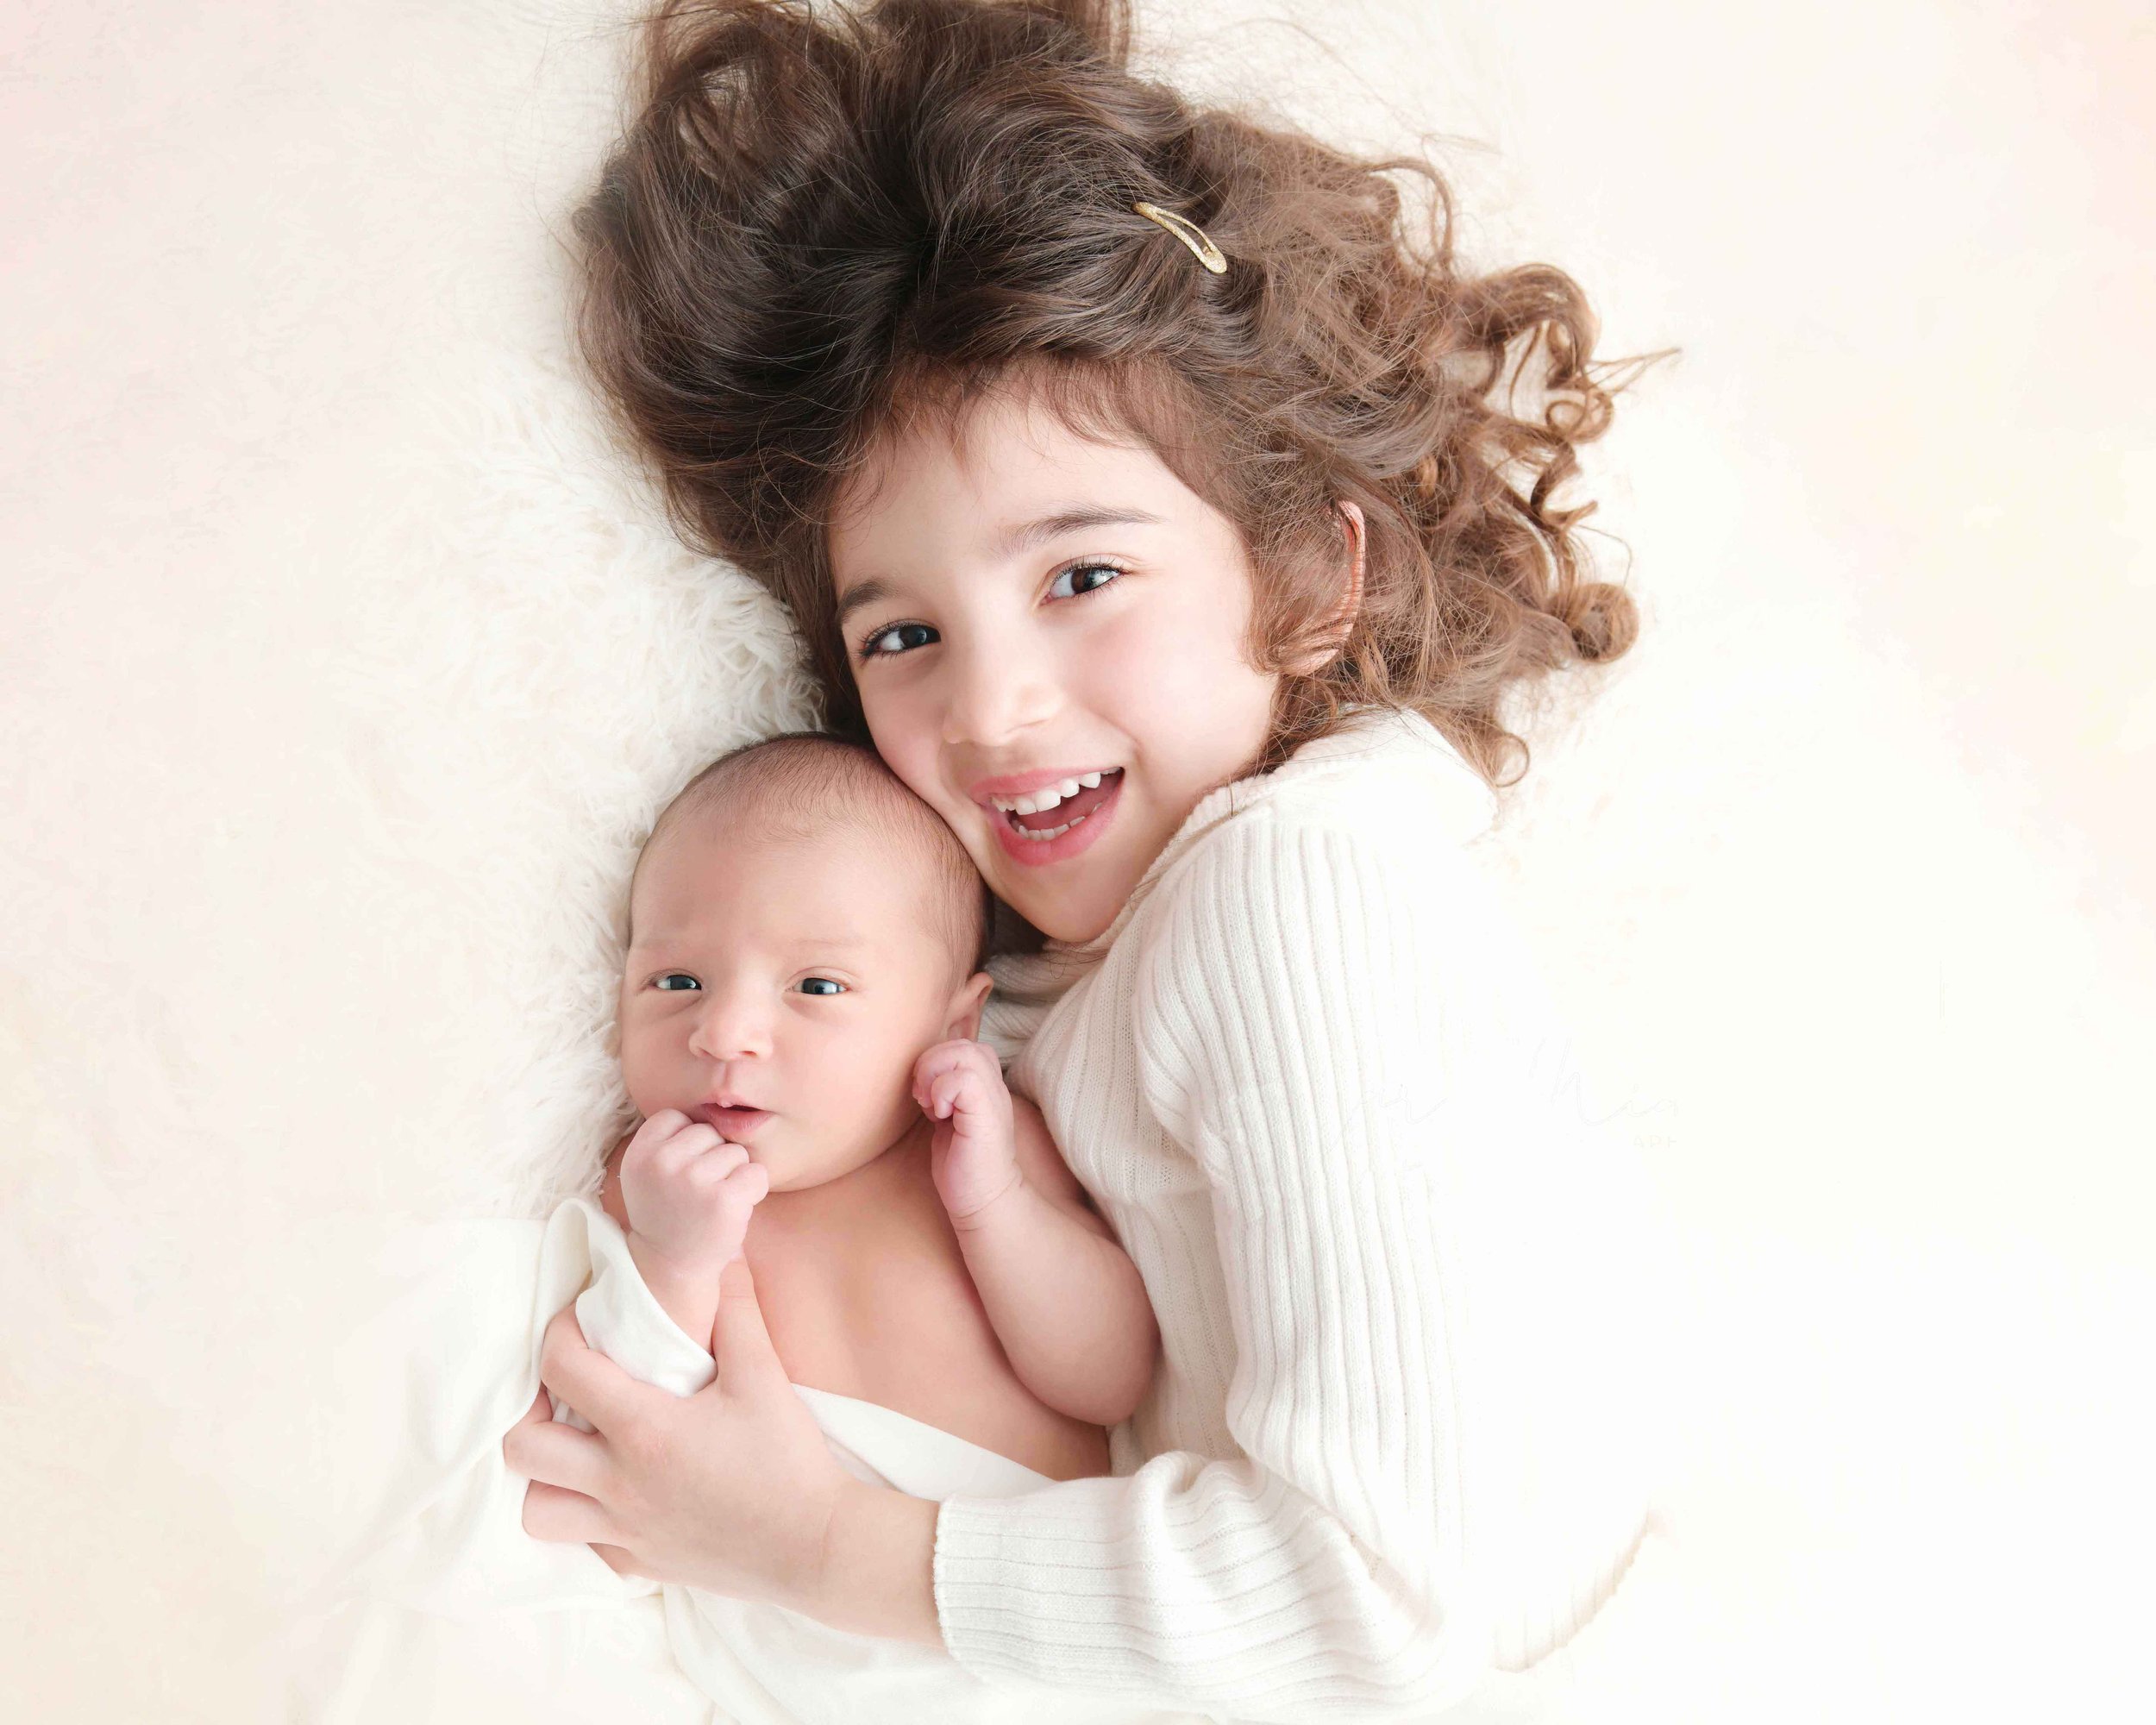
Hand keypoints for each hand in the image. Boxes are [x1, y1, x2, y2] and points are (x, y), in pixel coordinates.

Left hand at [504, 1258, 851, 1609]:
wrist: (815, 1548)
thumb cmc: (788, 1460)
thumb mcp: (764, 1377)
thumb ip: (736, 1311)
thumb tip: (724, 1256)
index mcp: (643, 1429)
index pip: (562, 1370)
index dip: (558, 1335)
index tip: (581, 1324)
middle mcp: (618, 1483)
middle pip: (523, 1448)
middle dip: (530, 1411)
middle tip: (565, 1393)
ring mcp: (624, 1530)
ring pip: (535, 1509)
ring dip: (544, 1476)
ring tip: (576, 1449)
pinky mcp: (639, 1564)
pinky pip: (582, 1543)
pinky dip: (585, 1516)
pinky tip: (617, 1493)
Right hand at [619, 1108, 768, 1279]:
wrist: (670, 1266)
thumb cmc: (666, 1213)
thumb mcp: (648, 1171)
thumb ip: (667, 1140)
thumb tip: (714, 1106)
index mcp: (640, 1153)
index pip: (677, 1117)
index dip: (688, 1143)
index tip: (681, 1170)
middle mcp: (663, 1163)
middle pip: (710, 1132)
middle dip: (713, 1158)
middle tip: (698, 1192)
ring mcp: (693, 1180)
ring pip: (736, 1152)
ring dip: (733, 1175)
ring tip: (713, 1201)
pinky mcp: (724, 1200)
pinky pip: (756, 1173)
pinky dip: (753, 1190)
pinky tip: (732, 1208)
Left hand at [912, 1039, 1022, 1227]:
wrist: (984, 1201)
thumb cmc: (963, 1166)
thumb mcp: (947, 1119)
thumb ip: (941, 1093)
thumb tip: (919, 1073)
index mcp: (984, 1087)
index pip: (964, 1046)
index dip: (937, 1061)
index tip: (925, 1095)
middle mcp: (994, 1088)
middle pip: (963, 1044)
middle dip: (931, 1064)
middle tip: (923, 1097)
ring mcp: (993, 1099)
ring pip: (966, 1052)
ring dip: (936, 1074)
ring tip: (931, 1104)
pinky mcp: (986, 1115)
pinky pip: (964, 1079)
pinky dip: (942, 1092)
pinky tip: (940, 1116)